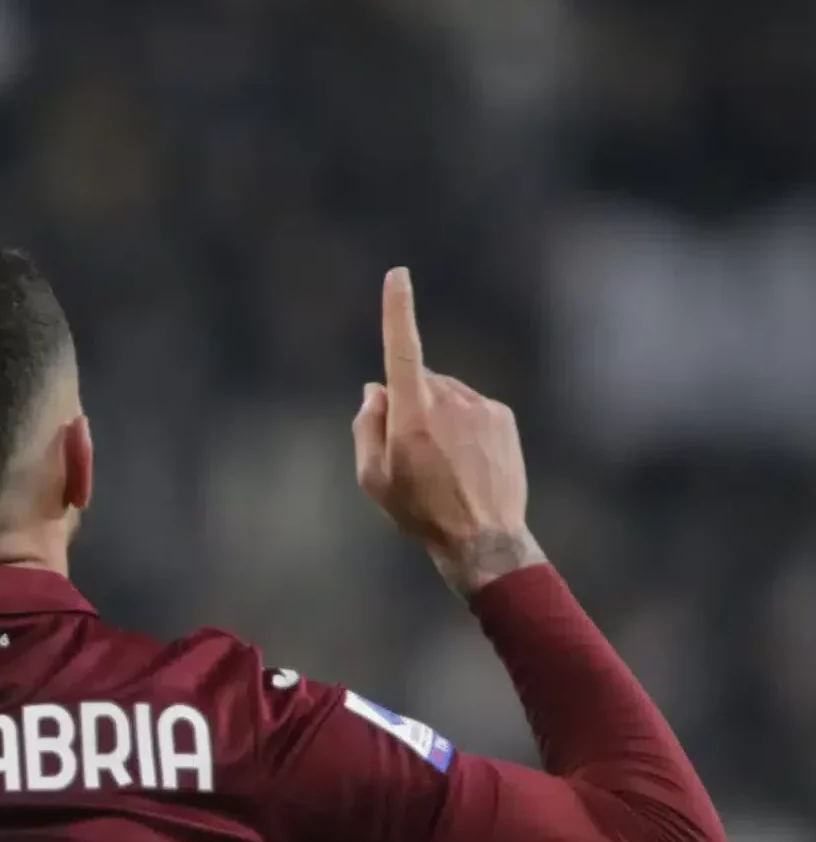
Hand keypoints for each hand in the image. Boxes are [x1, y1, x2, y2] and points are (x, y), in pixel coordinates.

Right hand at [353, 267, 542, 596]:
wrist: (482, 537)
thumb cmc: (419, 512)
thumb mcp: (373, 479)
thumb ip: (366, 427)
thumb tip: (375, 389)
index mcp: (412, 415)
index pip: (401, 350)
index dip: (397, 310)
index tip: (397, 276)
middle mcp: (449, 401)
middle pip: (420, 383)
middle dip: (410, 404)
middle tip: (410, 455)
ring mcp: (480, 407)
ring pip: (448, 396)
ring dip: (439, 418)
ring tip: (442, 466)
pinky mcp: (502, 417)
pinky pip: (473, 409)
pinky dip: (464, 427)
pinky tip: (465, 463)